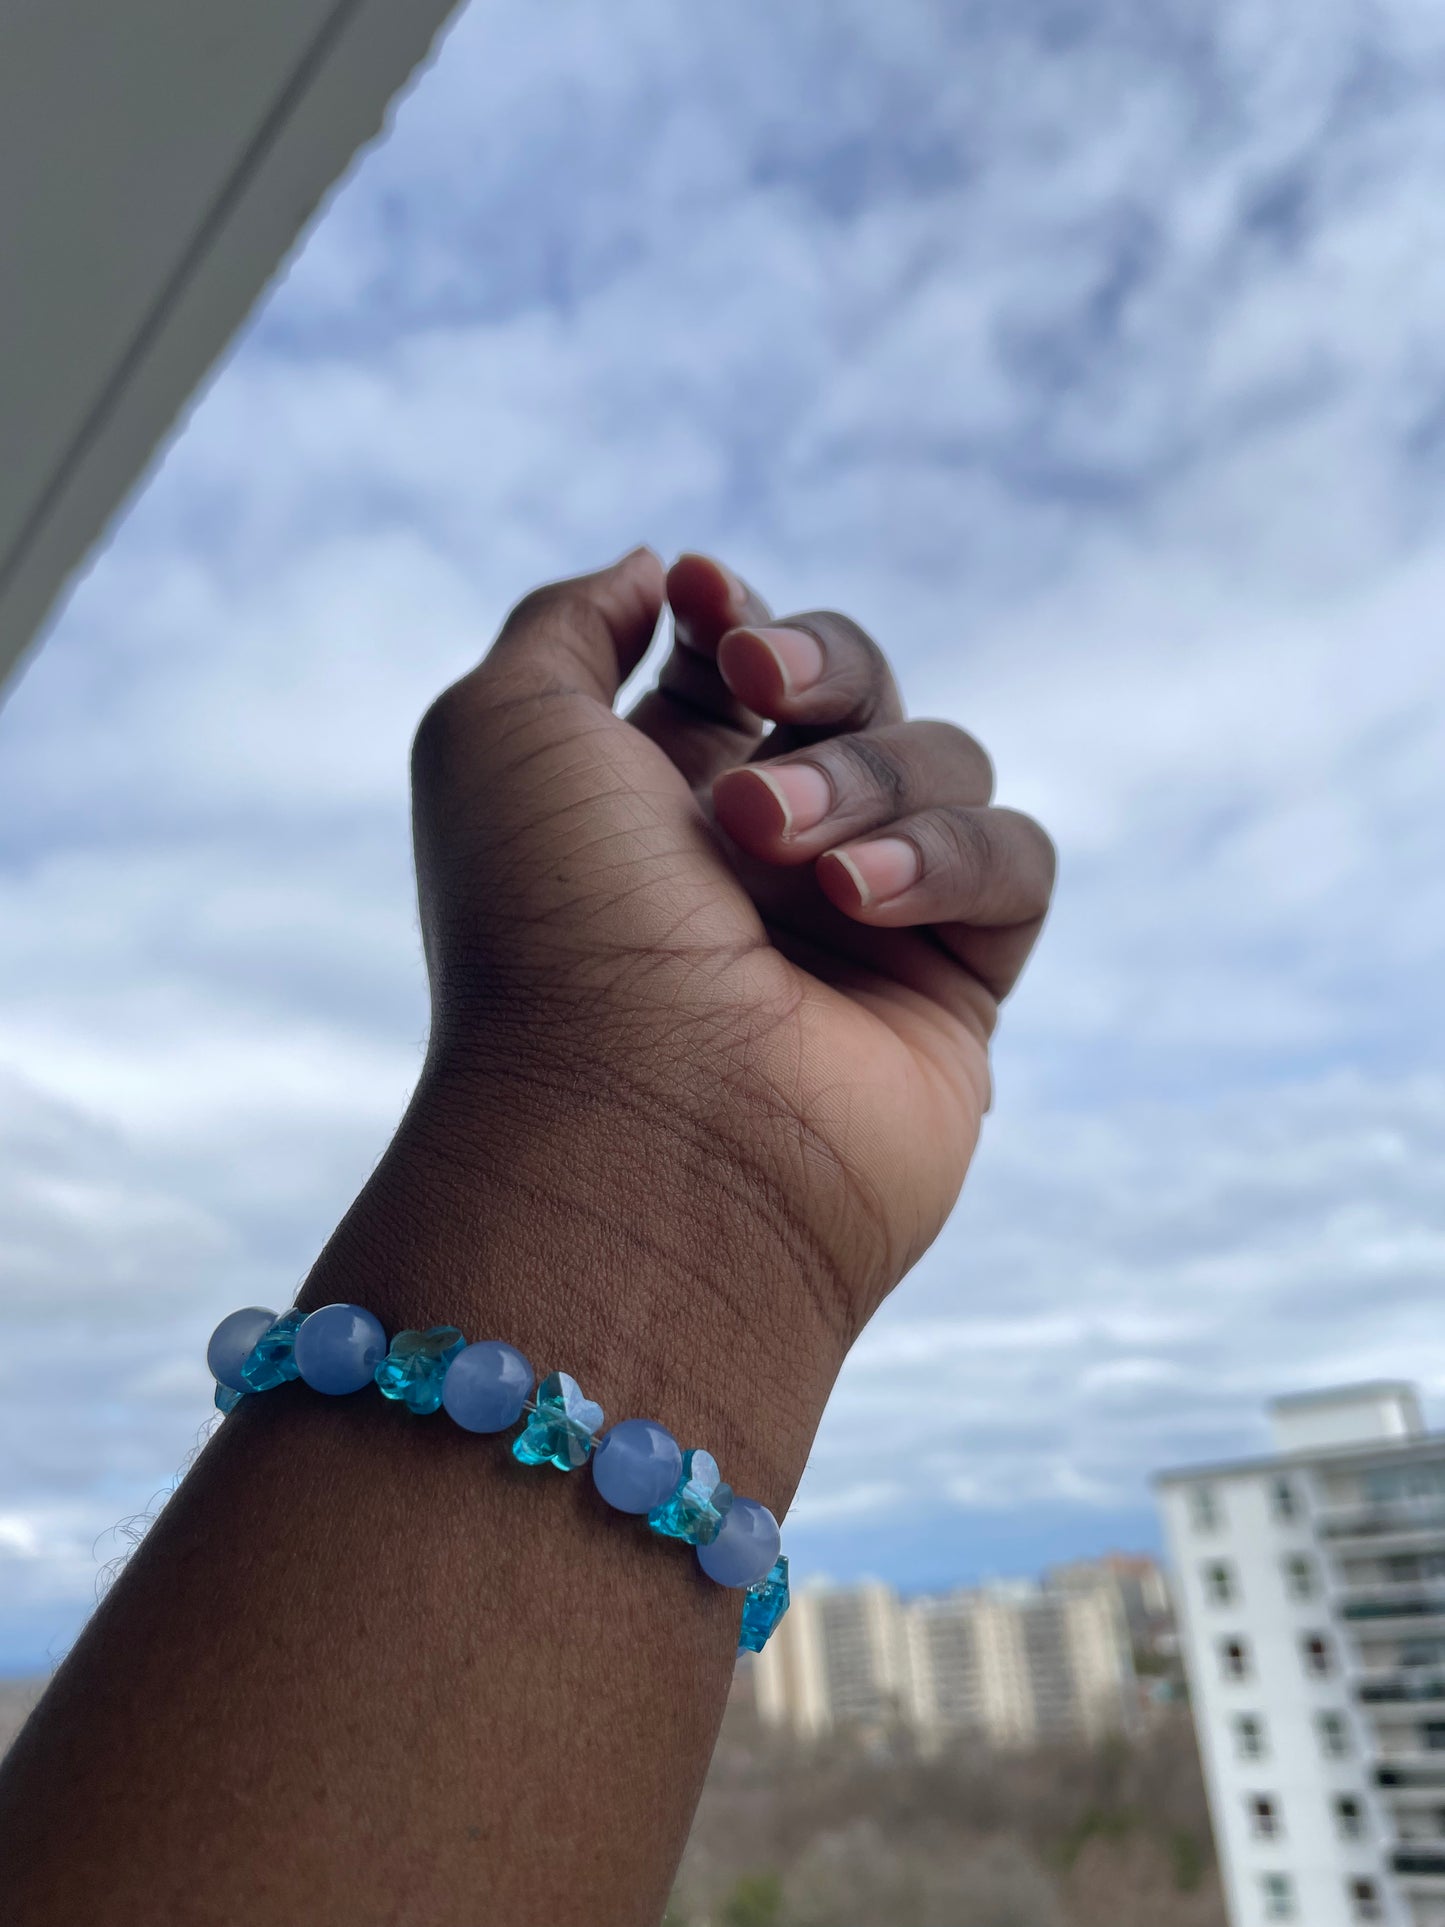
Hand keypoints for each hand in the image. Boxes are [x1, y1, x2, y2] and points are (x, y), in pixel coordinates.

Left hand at [408, 546, 1053, 1349]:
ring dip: (862, 781)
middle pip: (858, 683)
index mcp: (654, 798)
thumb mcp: (502, 730)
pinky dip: (950, 860)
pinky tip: (861, 908)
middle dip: (814, 666)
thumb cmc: (550, 925)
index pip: (740, 659)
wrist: (636, 1124)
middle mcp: (764, 855)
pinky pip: (1015, 863)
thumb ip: (570, 623)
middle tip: (757, 696)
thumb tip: (662, 578)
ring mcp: (866, 922)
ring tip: (782, 859)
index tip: (701, 597)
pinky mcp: (957, 988)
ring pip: (944, 759)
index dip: (737, 616)